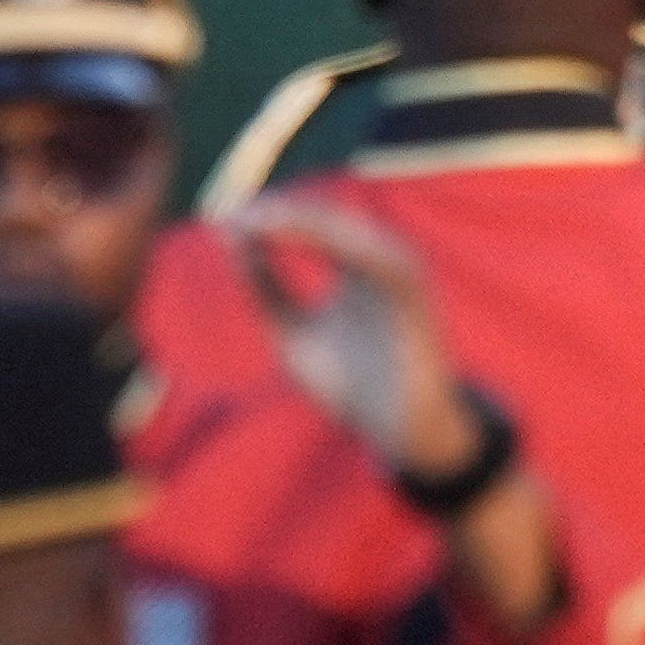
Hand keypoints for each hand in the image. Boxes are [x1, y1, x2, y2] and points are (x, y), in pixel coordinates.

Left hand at [231, 196, 479, 482]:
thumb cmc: (350, 384)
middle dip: (285, 213)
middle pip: (332, 221)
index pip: (313, 227)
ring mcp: (403, 275)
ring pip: (355, 233)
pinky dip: (346, 245)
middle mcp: (382, 261)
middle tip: (239, 215)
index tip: (226, 218)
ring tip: (264, 223)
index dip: (271, 218)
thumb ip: (265, 290)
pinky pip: (384, 261)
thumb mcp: (292, 333)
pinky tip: (305, 241)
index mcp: (357, 266)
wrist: (396, 431)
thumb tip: (232, 240)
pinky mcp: (419, 296)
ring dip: (309, 223)